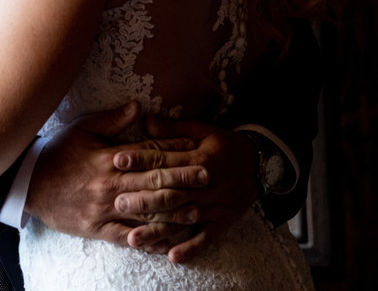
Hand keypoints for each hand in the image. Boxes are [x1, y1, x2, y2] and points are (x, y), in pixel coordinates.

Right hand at [24, 102, 204, 246]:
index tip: (195, 147)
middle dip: (182, 179)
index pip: (147, 153)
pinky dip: (149, 239)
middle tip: (208, 176)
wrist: (29, 184)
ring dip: (173, 212)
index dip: (172, 150)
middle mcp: (109, 184)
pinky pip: (128, 236)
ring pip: (145, 212)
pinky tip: (168, 241)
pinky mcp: (98, 229)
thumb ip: (113, 120)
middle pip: (152, 182)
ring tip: (198, 211)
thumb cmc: (57, 153)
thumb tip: (139, 107)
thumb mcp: (82, 129)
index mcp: (107, 159)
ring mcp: (104, 209)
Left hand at [119, 117, 258, 262]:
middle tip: (117, 203)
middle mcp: (204, 185)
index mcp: (198, 159)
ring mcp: (213, 206)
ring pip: (181, 219)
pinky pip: (206, 238)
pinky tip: (171, 257)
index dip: (140, 159)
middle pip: (169, 193)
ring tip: (133, 238)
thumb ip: (174, 129)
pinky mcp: (222, 222)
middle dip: (142, 199)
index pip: (164, 159)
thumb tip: (146, 120)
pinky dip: (190, 248)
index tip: (116, 160)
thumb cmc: (226, 146)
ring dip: (157, 230)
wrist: (261, 165)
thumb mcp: (203, 130)